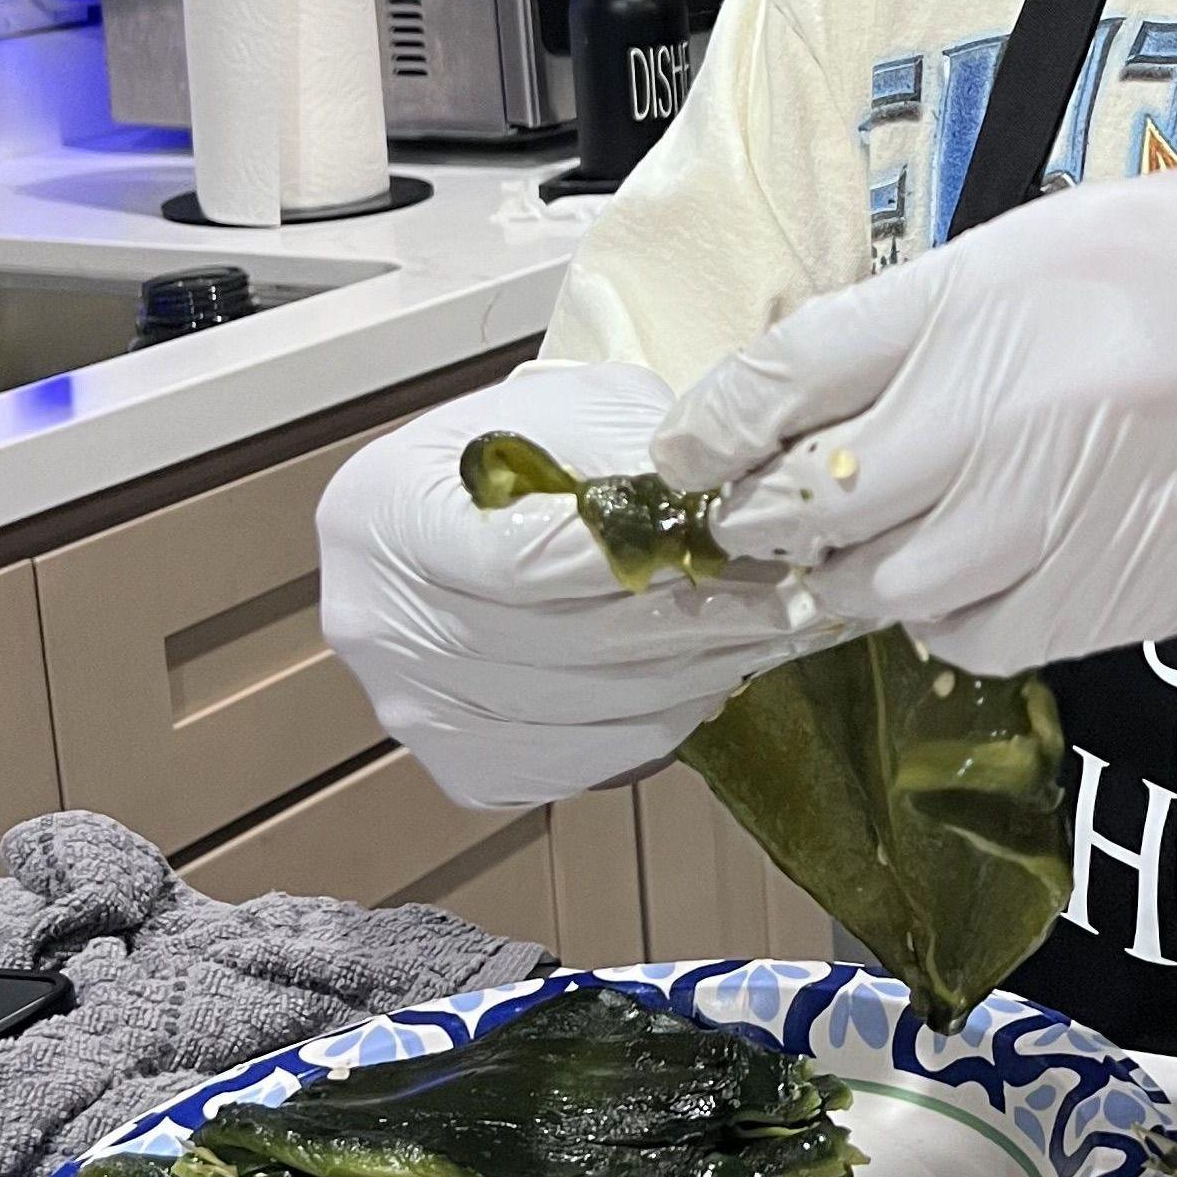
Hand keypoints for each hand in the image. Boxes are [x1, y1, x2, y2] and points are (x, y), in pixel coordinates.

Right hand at [317, 363, 852, 808]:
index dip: (646, 560)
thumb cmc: (522, 446)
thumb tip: (721, 517)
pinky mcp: (467, 768)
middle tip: (796, 597)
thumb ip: (631, 453)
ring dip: (704, 673)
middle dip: (704, 620)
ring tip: (773, 630)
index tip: (740, 548)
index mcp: (386, 514)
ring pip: (597, 711)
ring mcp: (419, 710)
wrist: (461, 512)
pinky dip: (666, 717)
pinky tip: (709, 670)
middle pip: (571, 646)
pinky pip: (593, 759)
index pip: (529, 562)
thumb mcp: (576, 408)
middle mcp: (380, 625)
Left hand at [653, 156, 1176, 675]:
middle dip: (762, 522)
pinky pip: (981, 635)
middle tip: (741, 528)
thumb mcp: (1105, 227)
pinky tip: (981, 579)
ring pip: (889, 587)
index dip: (715, 428)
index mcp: (1005, 279)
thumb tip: (862, 381)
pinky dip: (953, 618)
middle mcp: (1017, 401)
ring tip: (868, 552)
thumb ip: (975, 305)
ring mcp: (1068, 510)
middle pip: (820, 500)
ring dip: (859, 577)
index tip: (684, 456)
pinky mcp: (1125, 595)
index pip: (795, 372)